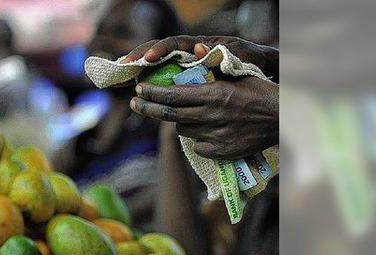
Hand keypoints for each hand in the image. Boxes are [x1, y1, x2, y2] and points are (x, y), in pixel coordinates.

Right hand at [121, 35, 278, 81]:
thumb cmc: (251, 62)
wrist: (258, 69)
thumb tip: (199, 51)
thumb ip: (223, 55)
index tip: (148, 59)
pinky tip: (132, 91)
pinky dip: (144, 83)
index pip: (174, 43)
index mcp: (200, 44)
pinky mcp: (181, 78)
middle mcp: (187, 52)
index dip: (159, 50)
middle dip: (137, 58)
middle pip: (156, 51)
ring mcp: (182, 65)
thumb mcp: (241, 58)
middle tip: (120, 68)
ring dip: (134, 71)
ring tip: (116, 79)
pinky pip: (159, 79)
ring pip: (153, 65)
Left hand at [130, 78, 278, 158]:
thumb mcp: (238, 75)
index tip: (139, 90)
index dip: (152, 94)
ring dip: (178, 121)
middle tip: (136, 103)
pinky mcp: (221, 152)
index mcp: (214, 95)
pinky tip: (204, 131)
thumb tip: (196, 52)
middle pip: (169, 114)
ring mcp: (215, 137)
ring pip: (183, 129)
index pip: (173, 95)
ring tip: (182, 113)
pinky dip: (196, 139)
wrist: (282, 121)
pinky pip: (197, 146)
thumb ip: (215, 68)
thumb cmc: (260, 93)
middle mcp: (211, 117)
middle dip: (148, 108)